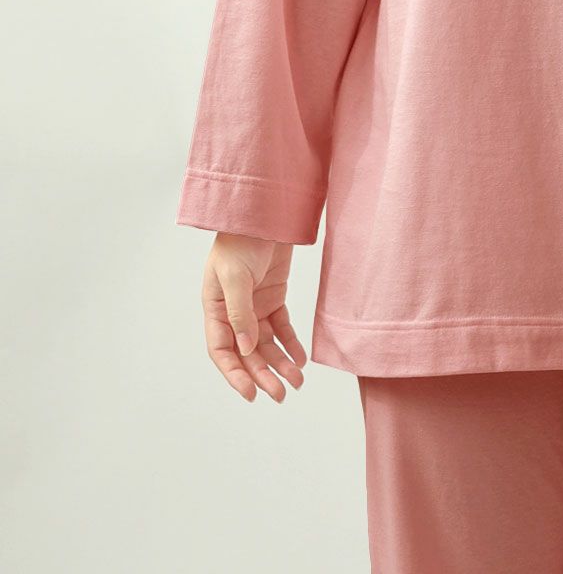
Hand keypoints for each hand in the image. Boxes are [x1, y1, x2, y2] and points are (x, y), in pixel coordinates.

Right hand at [200, 233, 307, 401]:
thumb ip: (240, 313)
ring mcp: (254, 306)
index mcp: (214, 309)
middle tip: (281, 395)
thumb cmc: (241, 241)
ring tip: (297, 382)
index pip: (222, 351)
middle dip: (263, 375)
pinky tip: (301, 358)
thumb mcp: (235, 276)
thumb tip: (247, 349)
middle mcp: (233, 313)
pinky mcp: (273, 298)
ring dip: (280, 363)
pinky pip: (282, 327)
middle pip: (247, 353)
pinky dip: (291, 343)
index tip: (250, 394)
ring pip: (266, 344)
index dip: (234, 374)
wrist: (265, 214)